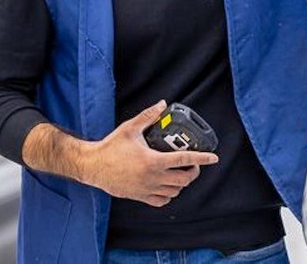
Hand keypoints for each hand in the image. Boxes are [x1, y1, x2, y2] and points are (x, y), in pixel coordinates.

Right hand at [84, 100, 218, 206]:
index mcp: (153, 161)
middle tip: (193, 165)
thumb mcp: (130, 128)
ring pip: (174, 192)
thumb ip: (148, 116)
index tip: (213, 158)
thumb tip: (162, 104)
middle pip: (184, 180)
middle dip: (193, 172)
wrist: (93, 166)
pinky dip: (169, 195)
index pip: (184, 160)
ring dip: (181, 184)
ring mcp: (147, 189)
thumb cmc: (111, 147)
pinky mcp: (139, 196)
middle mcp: (153, 177)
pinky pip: (161, 201)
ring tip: (180, 174)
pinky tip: (167, 186)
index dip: (202, 159)